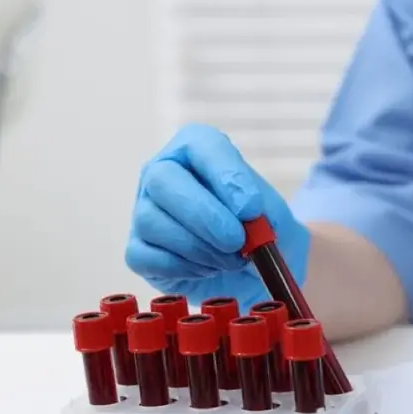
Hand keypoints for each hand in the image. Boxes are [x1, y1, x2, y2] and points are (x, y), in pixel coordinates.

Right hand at [125, 124, 309, 307]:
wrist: (252, 269)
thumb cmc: (258, 230)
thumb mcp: (274, 215)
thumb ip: (264, 212)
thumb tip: (242, 219)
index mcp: (196, 150)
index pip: (199, 144)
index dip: (226, 175)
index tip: (252, 209)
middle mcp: (162, 174)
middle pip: (162, 179)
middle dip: (204, 215)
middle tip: (237, 241)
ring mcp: (144, 211)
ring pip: (152, 221)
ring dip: (199, 248)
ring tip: (231, 260)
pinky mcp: (138, 251)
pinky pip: (146, 257)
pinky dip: (183, 268)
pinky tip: (208, 269)